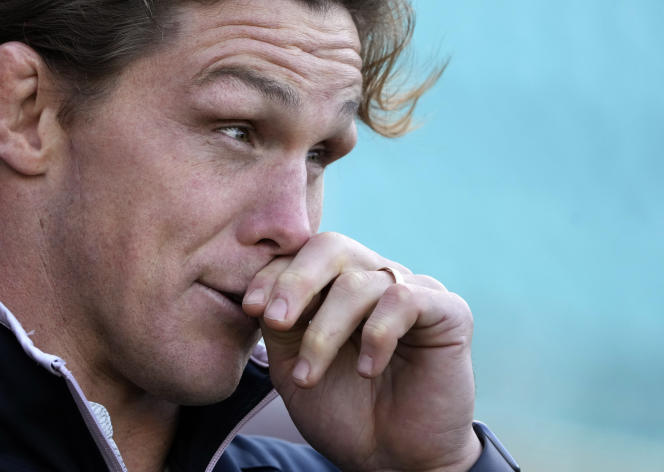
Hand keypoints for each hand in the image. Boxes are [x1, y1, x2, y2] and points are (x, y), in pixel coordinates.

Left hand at [242, 232, 481, 471]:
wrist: (391, 461)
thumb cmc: (344, 412)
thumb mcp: (294, 364)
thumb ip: (280, 323)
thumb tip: (261, 293)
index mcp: (339, 284)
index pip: (302, 255)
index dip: (273, 275)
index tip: (251, 309)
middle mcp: (376, 278)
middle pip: (331, 248)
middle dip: (295, 282)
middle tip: (276, 322)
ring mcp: (413, 290)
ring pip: (359, 283)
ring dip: (325, 331)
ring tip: (311, 374)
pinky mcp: (447, 311)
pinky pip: (404, 300)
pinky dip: (376, 335)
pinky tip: (366, 369)